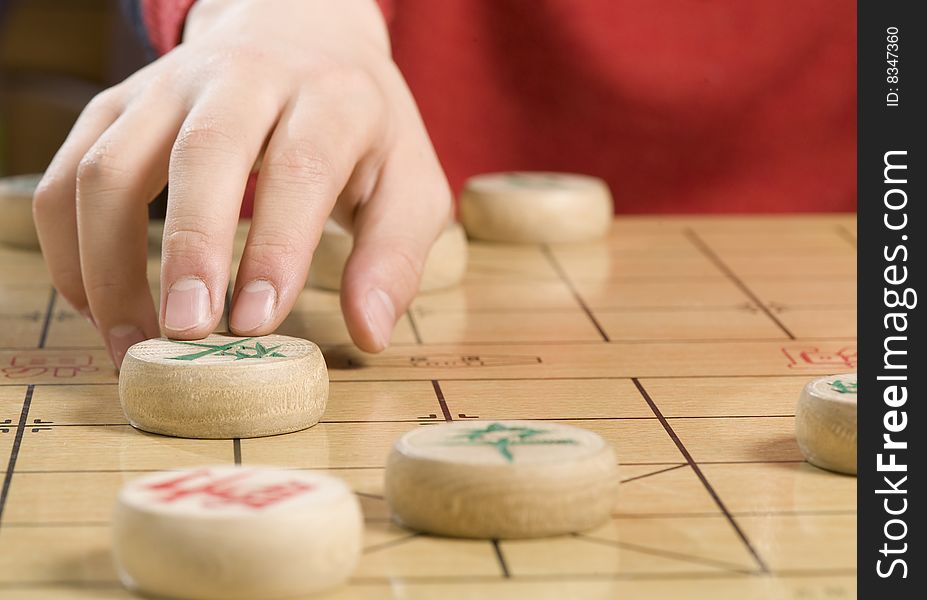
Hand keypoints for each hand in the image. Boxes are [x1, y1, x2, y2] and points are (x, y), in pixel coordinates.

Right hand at [33, 0, 450, 366]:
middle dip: (189, 249)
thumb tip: (370, 333)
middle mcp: (245, 79)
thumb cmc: (361, 127)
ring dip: (109, 261)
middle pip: (203, 153)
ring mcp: (170, 87)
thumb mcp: (410, 182)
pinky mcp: (119, 104)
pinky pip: (70, 172)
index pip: (300, 166)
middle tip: (187, 333)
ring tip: (135, 342)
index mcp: (330, 98)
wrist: (302, 35)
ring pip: (112, 165)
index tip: (257, 322)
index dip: (276, 247)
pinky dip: (69, 244)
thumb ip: (394, 256)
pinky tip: (97, 302)